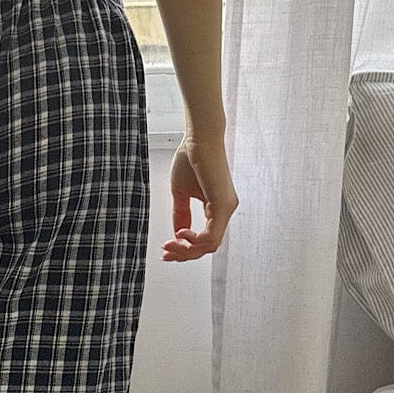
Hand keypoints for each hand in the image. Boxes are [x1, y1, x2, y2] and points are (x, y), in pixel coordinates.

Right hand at [162, 135, 238, 260]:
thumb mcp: (181, 193)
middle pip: (207, 247)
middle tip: (166, 252)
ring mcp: (227, 208)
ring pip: (210, 245)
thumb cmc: (191, 158)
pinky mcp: (223, 205)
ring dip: (187, 250)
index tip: (167, 250)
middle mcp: (226, 210)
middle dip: (184, 254)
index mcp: (217, 208)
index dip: (185, 250)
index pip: (205, 240)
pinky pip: (211, 236)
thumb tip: (177, 234)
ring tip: (171, 243)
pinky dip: (195, 240)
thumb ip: (181, 214)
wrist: (198, 138)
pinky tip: (182, 234)